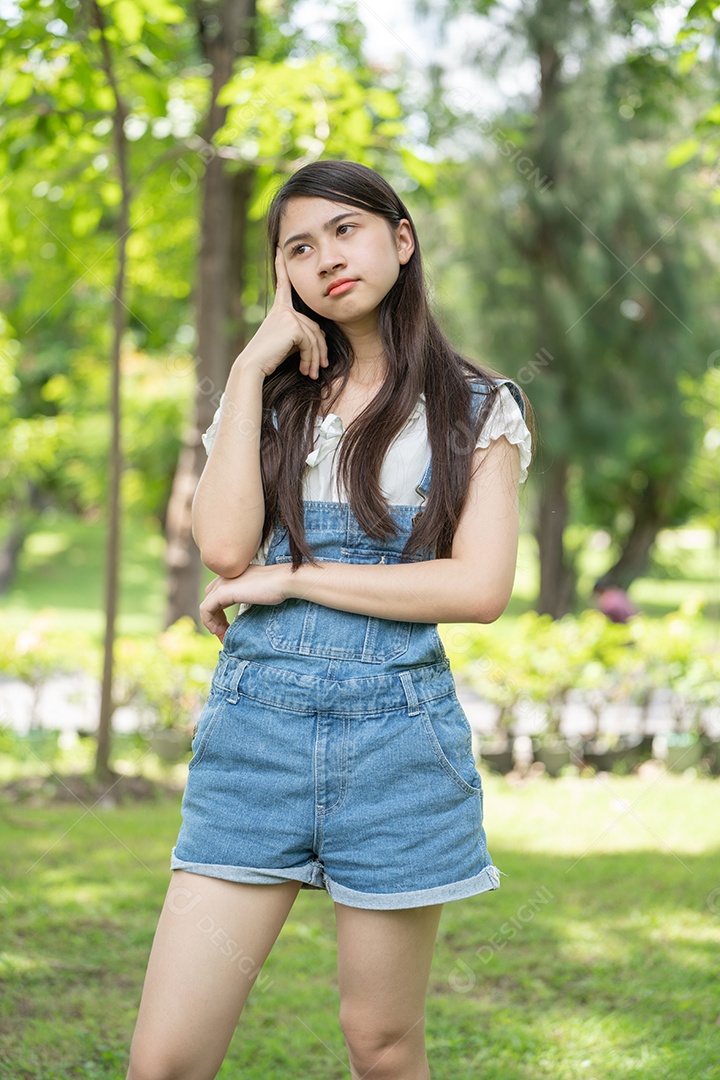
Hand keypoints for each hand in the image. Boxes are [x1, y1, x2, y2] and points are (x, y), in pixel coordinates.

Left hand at [200, 563, 293, 641]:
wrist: (283, 581)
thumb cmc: (278, 587)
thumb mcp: (259, 591)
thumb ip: (249, 595)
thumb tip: (248, 607)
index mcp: (234, 575)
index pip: (217, 594)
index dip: (220, 613)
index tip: (229, 628)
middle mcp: (225, 576)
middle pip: (210, 600)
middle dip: (215, 618)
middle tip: (224, 633)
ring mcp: (222, 583)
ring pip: (206, 606)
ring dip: (212, 623)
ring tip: (222, 635)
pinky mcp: (222, 592)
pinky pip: (206, 609)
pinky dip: (208, 622)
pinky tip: (218, 631)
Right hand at [235, 248, 328, 380]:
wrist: (253, 366)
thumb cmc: (269, 358)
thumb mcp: (288, 343)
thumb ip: (302, 334)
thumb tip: (322, 336)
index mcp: (279, 310)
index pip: (283, 284)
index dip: (281, 267)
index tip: (278, 248)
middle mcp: (283, 309)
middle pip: (314, 326)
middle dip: (320, 350)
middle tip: (321, 369)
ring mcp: (287, 315)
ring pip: (314, 337)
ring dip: (316, 358)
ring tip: (313, 374)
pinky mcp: (292, 325)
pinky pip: (310, 342)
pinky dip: (311, 359)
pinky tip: (305, 370)